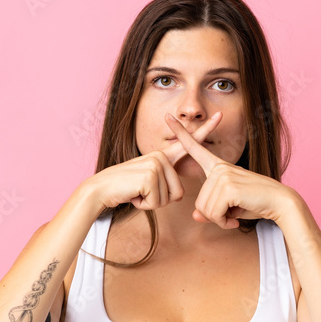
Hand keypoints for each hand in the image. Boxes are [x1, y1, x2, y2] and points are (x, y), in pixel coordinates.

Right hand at [85, 112, 223, 211]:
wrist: (101, 189)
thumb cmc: (125, 189)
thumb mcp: (149, 185)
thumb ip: (165, 185)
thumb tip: (179, 195)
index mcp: (163, 157)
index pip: (188, 144)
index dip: (205, 130)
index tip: (219, 116)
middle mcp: (161, 156)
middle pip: (177, 193)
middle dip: (159, 200)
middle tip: (140, 191)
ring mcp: (156, 164)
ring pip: (168, 199)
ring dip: (150, 202)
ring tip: (136, 191)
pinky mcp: (150, 175)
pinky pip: (157, 203)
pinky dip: (144, 205)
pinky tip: (133, 194)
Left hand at [164, 113, 292, 228]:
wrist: (279, 202)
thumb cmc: (255, 203)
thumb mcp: (228, 207)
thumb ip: (210, 210)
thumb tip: (195, 216)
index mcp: (218, 166)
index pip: (195, 148)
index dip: (181, 134)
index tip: (167, 117)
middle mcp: (219, 167)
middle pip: (199, 203)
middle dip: (214, 216)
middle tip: (231, 215)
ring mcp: (223, 175)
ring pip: (205, 210)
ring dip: (220, 220)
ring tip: (235, 215)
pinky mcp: (228, 187)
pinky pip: (214, 214)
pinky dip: (224, 222)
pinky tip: (236, 219)